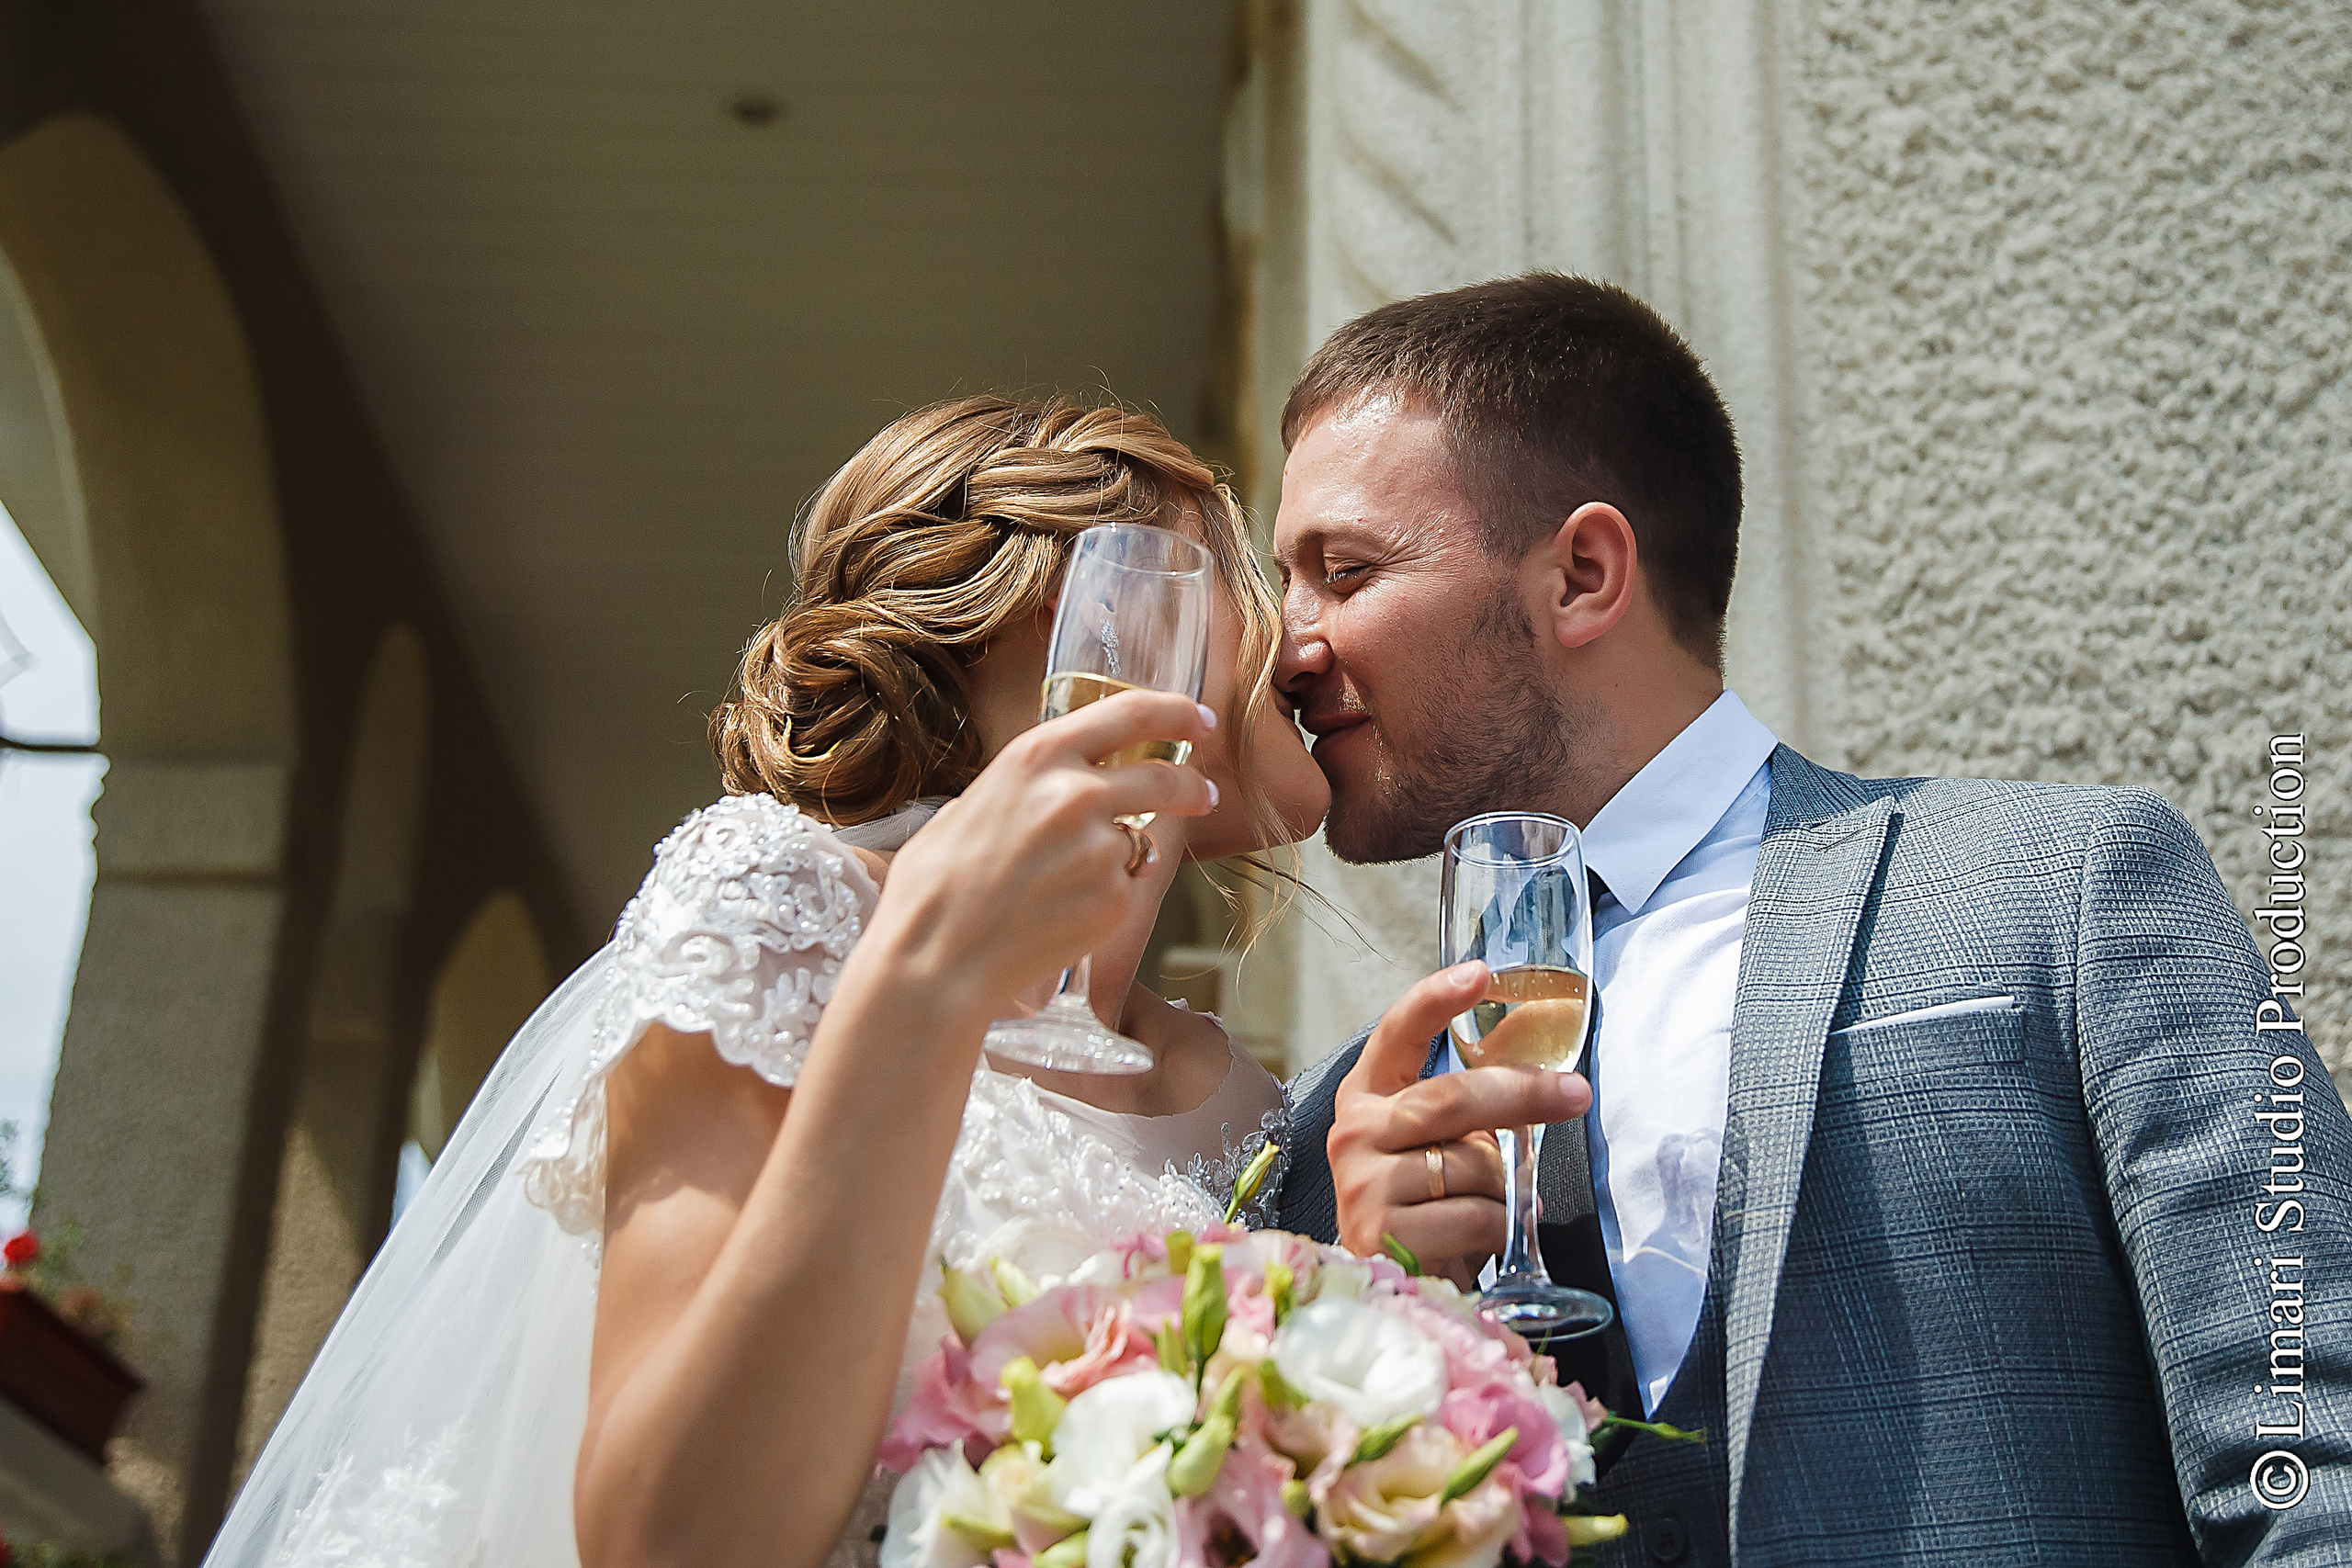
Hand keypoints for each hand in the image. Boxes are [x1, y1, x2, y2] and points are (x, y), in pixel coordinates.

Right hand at [849, 689, 1217, 1028]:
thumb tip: (1046, 788)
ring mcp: (1102, 848)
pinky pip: (1127, 888)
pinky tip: (1064, 916)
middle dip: (1192, 785)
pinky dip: (1107, 899)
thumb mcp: (971, 804)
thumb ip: (1023, 788)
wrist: (936, 959)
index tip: (1199, 718)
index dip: (1176, 712)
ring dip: (1126, 855)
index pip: (1131, 712)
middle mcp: (1078, 793)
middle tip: (1204, 793)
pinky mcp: (1115, 900)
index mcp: (1038, 756)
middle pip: (1165, 776)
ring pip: (1141, 839)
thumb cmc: (935, 887)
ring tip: (1076, 883)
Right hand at [1328, 961, 1590, 1288]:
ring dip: (1503, 1187)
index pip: (1396, 1034)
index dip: (1435, 1000)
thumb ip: (1473, 1107)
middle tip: (1575, 1093)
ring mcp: (1362, 1183)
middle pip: (1451, 1097)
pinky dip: (1499, 1226)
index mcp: (1367, 1097)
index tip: (1479, 973)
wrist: (1399, 1289)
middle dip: (1522, 1093)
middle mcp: (1354, 1132)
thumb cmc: (1429, 1208)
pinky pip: (1476, 1214)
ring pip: (1472, 1164)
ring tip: (1490, 1206)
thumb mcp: (1445, 1146)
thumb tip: (1543, 1066)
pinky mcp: (1381, 1233)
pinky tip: (1483, 1237)